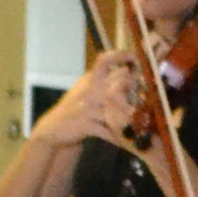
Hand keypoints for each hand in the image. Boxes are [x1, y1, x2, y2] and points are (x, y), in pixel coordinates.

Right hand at [36, 55, 150, 150]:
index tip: (133, 56)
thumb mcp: (87, 89)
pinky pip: (106, 131)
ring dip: (128, 117)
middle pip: (116, 86)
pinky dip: (117, 137)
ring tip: (140, 122)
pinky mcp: (85, 125)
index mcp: (90, 79)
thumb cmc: (77, 107)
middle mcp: (88, 91)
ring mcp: (86, 108)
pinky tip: (126, 141)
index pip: (103, 61)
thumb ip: (105, 81)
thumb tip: (130, 72)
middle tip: (143, 97)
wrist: (54, 127)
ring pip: (114, 111)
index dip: (119, 56)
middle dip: (131, 92)